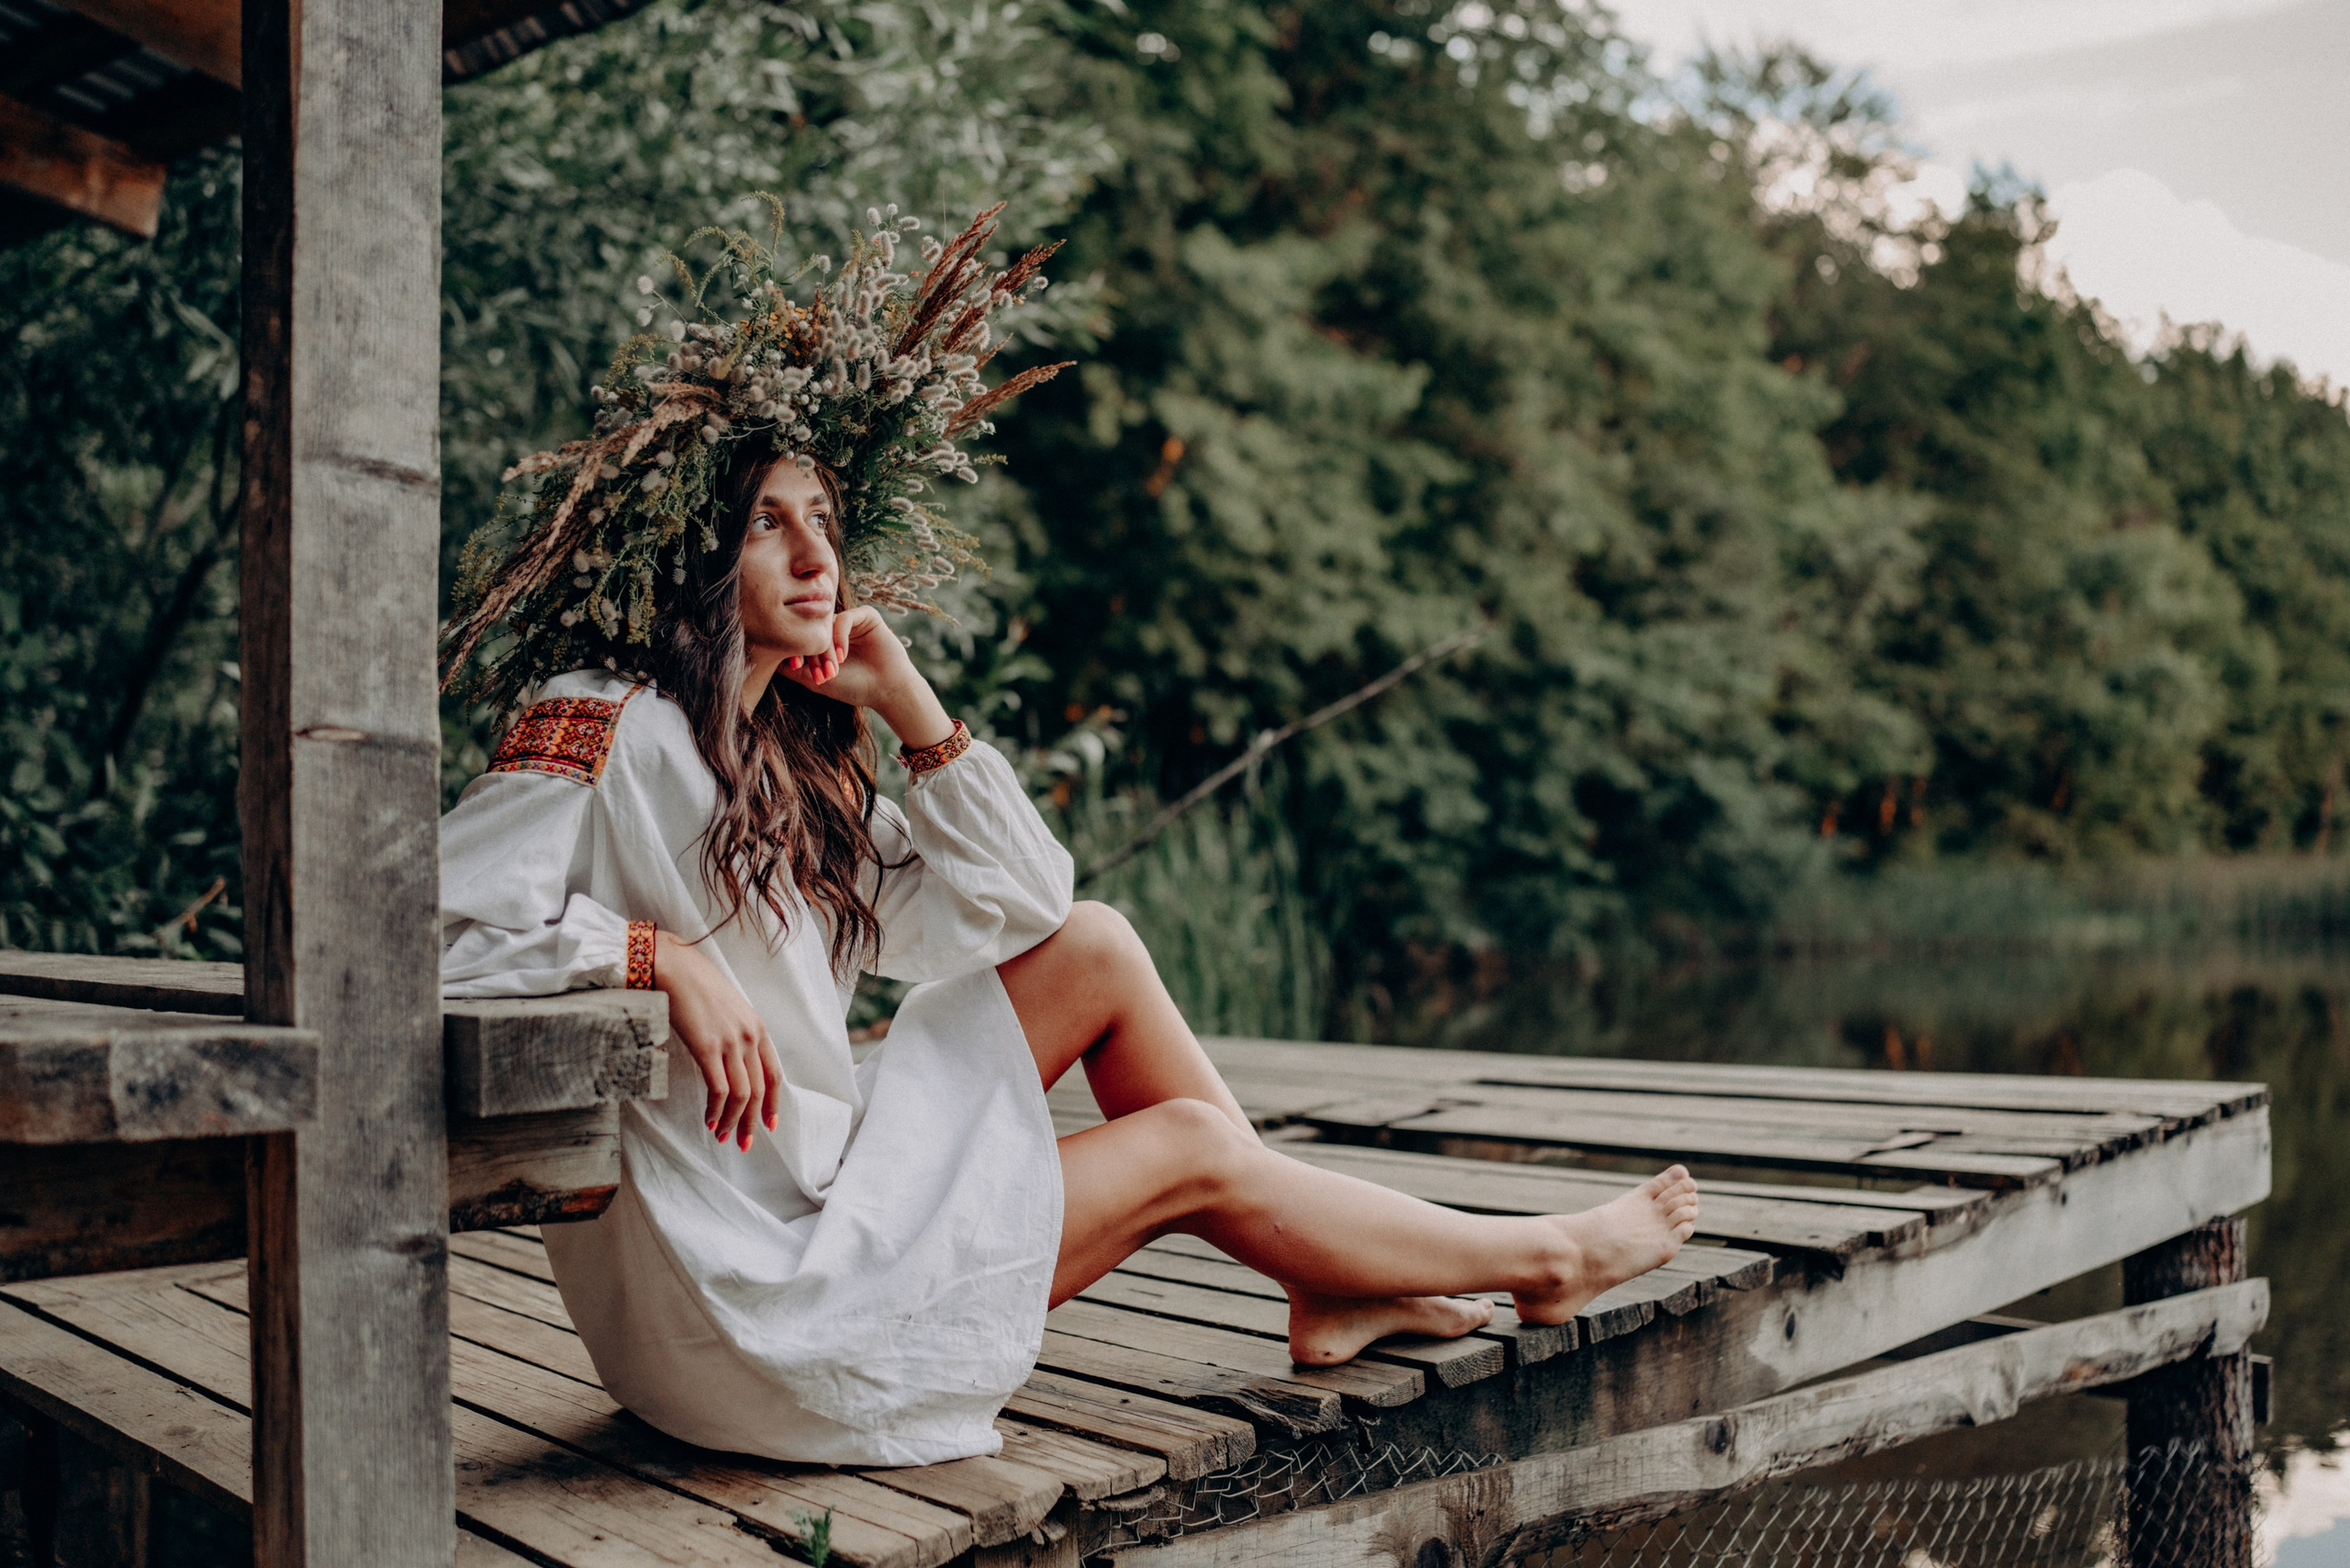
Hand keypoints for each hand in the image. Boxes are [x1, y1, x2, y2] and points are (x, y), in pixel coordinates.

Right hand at [651, 930, 782, 1151]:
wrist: (671, 965)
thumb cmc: (694, 984)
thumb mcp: (726, 1008)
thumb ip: (735, 1033)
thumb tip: (732, 1062)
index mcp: (758, 1026)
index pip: (775, 1074)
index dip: (773, 1103)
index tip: (769, 1124)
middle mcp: (749, 1035)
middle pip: (760, 1089)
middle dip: (753, 1121)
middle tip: (744, 1142)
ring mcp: (730, 1041)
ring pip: (741, 1094)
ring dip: (733, 1120)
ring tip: (723, 1136)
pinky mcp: (707, 1047)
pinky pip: (718, 1089)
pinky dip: (716, 1110)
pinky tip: (709, 1121)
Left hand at [779, 606, 952, 748]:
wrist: (886, 690)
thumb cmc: (853, 687)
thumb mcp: (815, 681)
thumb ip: (792, 669)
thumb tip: (766, 656)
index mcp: (822, 640)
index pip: (801, 635)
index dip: (795, 649)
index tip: (795, 666)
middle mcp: (834, 628)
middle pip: (812, 628)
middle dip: (811, 651)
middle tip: (817, 672)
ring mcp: (850, 621)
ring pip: (827, 623)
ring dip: (826, 646)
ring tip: (832, 668)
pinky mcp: (866, 616)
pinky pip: (845, 617)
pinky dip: (840, 636)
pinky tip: (843, 655)